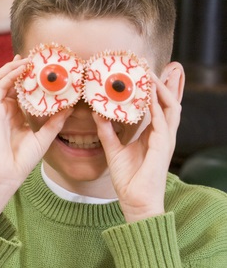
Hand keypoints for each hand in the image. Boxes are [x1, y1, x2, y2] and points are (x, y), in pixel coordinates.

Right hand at [0, 59, 72, 228]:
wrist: (5, 174)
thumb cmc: (22, 161)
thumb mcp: (44, 137)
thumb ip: (55, 121)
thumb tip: (70, 106)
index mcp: (15, 115)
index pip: (21, 91)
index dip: (30, 79)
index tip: (42, 69)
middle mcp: (5, 109)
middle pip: (10, 82)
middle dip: (20, 68)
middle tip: (34, 58)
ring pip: (0, 79)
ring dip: (13, 67)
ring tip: (27, 59)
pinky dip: (9, 74)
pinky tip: (21, 68)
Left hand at [94, 69, 182, 223]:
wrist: (135, 202)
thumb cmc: (129, 179)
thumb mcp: (113, 149)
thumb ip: (106, 130)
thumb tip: (96, 111)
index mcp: (154, 134)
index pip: (159, 105)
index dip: (156, 88)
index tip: (147, 71)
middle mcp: (163, 134)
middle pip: (170, 102)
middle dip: (167, 82)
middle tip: (155, 65)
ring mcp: (165, 140)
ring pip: (171, 107)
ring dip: (163, 89)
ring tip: (151, 73)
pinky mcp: (162, 147)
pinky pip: (162, 121)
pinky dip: (156, 106)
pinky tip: (149, 94)